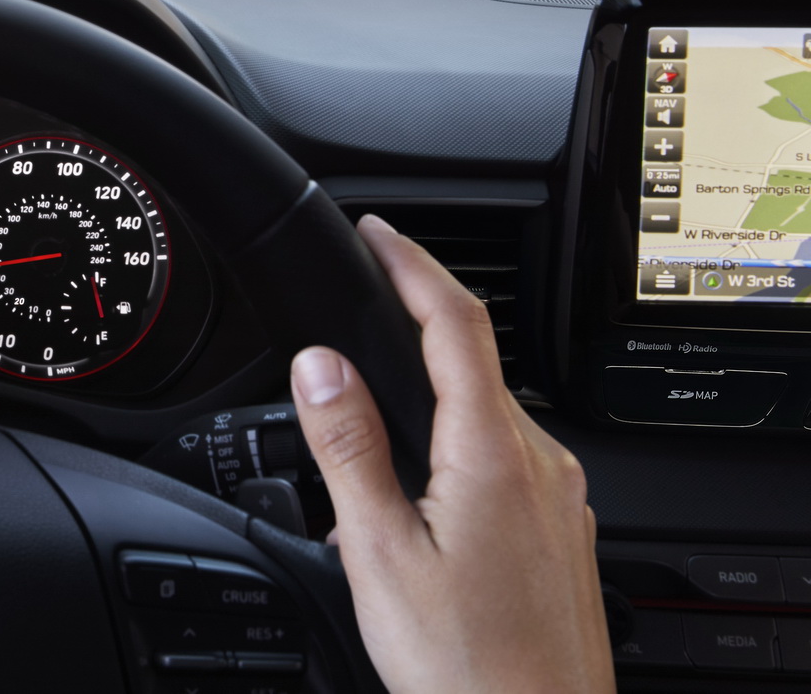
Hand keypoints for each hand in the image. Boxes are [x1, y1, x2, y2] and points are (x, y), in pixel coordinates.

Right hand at [291, 214, 614, 693]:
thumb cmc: (466, 667)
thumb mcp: (379, 553)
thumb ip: (348, 448)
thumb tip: (320, 365)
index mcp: (492, 455)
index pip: (455, 322)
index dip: (412, 264)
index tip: (378, 232)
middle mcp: (540, 465)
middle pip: (472, 363)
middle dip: (408, 336)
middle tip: (347, 329)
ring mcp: (561, 498)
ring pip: (486, 416)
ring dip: (429, 405)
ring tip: (366, 449)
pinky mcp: (564, 531)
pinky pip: (504, 462)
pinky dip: (455, 453)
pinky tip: (418, 506)